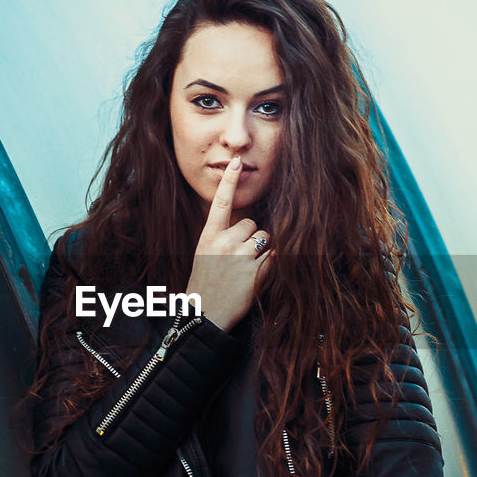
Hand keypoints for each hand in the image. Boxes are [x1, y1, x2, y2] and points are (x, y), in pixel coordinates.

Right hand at [185, 155, 274, 331]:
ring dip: (260, 250)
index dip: (229, 181)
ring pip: (264, 238)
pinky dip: (268, 265)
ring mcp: (241, 256)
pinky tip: (253, 277)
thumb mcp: (204, 255)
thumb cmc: (205, 284)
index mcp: (208, 236)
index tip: (236, 162)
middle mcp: (224, 242)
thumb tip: (245, 224)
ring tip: (245, 268)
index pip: (220, 203)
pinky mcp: (256, 271)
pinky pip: (272, 256)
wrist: (206, 314)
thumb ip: (221, 236)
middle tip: (238, 258)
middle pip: (251, 224)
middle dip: (250, 237)